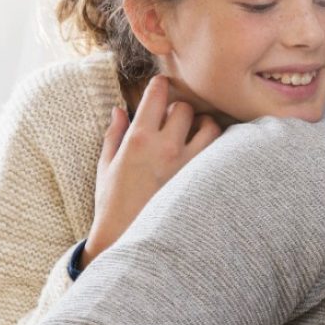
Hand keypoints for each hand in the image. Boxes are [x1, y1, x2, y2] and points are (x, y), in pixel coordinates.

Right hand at [83, 75, 221, 265]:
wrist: (129, 239)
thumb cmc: (112, 202)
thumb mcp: (106, 165)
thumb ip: (114, 134)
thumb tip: (118, 110)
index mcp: (138, 138)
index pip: (157, 95)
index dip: (161, 85)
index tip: (162, 85)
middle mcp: (166, 147)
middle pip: (185, 107)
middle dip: (179, 108)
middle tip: (174, 118)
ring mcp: (188, 164)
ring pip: (210, 126)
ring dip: (203, 125)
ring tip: (194, 134)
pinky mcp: (202, 179)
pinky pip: (219, 152)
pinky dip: (215, 147)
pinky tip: (205, 153)